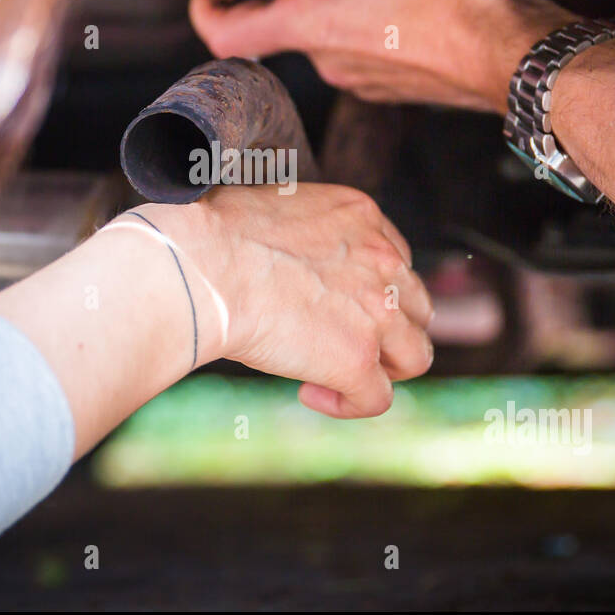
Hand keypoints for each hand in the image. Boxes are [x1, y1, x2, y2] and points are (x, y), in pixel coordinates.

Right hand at [138, 183, 432, 417]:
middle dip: (387, 329)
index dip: (371, 290)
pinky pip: (376, 399)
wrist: (199, 265)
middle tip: (342, 341)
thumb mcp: (274, 209)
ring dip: (381, 369)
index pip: (396, 261)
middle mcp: (382, 260)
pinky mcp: (356, 359)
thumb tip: (282, 260)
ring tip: (336, 373)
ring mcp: (376, 312)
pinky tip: (310, 392)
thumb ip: (302, 233)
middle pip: (415, 307)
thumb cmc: (210, 234)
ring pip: (415, 355)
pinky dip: (349, 404)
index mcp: (362, 215)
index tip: (335, 304)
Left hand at [189, 0, 574, 112]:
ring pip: (326, 26)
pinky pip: (361, 43)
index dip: (209, 4)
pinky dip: (363, 10)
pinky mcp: (395, 87)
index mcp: (313, 21)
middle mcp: (329, 58)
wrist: (520, 57)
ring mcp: (362, 78)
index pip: (228, 30)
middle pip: (286, 13)